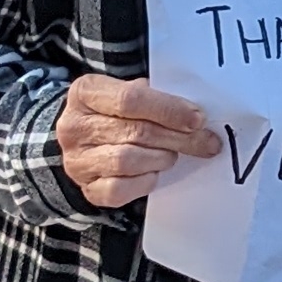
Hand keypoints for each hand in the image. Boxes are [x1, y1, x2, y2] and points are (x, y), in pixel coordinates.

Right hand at [55, 73, 219, 207]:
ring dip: (161, 158)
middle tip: (206, 141)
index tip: (197, 119)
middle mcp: (75, 127)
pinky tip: (154, 172)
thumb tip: (193, 114)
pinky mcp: (87, 188)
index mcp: (86, 92)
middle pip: (135, 132)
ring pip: (128, 161)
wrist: (84, 141)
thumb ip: (155, 97)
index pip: (130, 100)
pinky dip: (144, 181)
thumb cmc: (114, 113)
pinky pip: (120, 190)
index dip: (168, 110)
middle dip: (178, 138)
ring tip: (172, 154)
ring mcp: (77, 161)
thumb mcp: (129, 92)